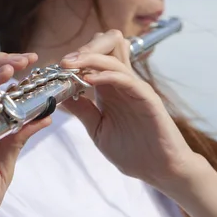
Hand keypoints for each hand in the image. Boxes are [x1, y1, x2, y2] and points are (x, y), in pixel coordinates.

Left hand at [59, 30, 196, 187]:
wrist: (160, 170)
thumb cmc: (133, 152)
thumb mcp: (98, 129)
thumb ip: (82, 111)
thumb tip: (59, 96)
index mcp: (110, 88)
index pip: (97, 56)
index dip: (76, 56)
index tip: (56, 67)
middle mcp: (123, 83)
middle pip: (108, 45)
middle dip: (84, 48)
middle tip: (65, 61)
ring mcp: (135, 88)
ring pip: (115, 57)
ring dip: (90, 57)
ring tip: (70, 65)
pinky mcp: (147, 98)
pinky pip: (126, 78)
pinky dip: (106, 75)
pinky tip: (90, 79)